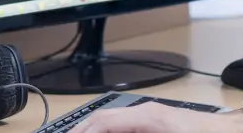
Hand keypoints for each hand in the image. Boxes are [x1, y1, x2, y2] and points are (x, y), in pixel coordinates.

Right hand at [73, 104, 242, 132]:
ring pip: (115, 123)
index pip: (103, 121)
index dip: (82, 131)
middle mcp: (147, 112)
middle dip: (85, 131)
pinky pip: (128, 127)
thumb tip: (109, 129)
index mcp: (147, 117)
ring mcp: (153, 116)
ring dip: (100, 132)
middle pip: (105, 120)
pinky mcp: (159, 123)